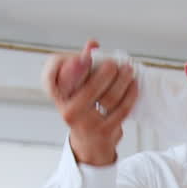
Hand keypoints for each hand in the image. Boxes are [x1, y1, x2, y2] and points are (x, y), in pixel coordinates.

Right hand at [40, 40, 137, 165]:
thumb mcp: (76, 86)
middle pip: (89, 87)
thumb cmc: (82, 108)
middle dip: (106, 72)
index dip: (70, 68)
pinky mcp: (104, 130)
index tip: (85, 57)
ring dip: (122, 80)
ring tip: (128, 70)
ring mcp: (86, 123)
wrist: (88, 142)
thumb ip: (83, 63)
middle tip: (116, 63)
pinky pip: (122, 109)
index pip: (53, 78)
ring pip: (109, 97)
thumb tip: (92, 44)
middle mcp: (68, 110)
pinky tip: (133, 85)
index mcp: (58, 96)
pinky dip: (130, 94)